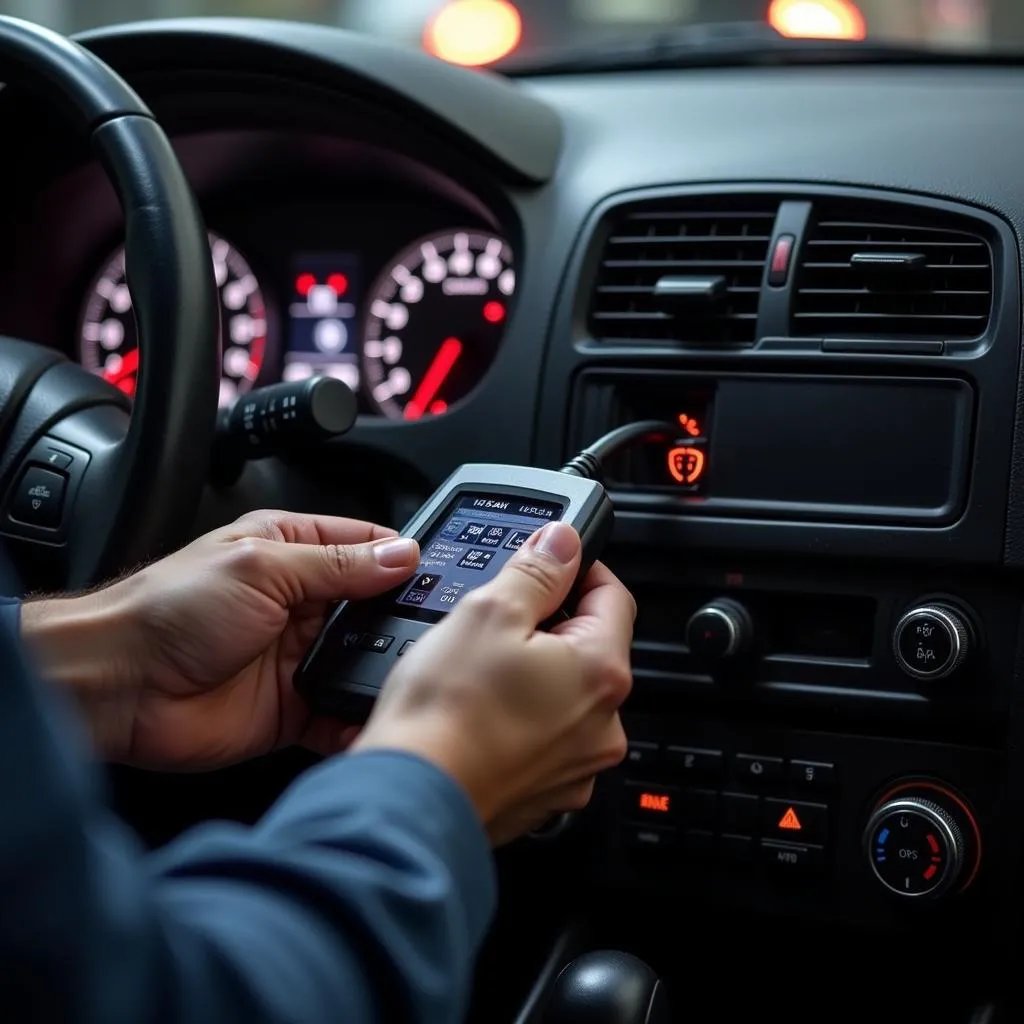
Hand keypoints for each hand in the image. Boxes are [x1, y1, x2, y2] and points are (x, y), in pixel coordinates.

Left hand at [22, 511, 419, 768]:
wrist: (117, 687)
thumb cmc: (168, 611)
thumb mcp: (262, 567)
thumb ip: (336, 564)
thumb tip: (400, 555)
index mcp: (291, 551)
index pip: (365, 545)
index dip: (402, 558)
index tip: (441, 574)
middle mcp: (300, 602)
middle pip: (373, 606)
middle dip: (402, 618)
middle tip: (438, 631)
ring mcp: (298, 655)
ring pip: (364, 659)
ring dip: (385, 667)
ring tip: (416, 674)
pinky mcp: (293, 706)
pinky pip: (339, 711)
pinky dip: (360, 717)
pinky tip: (379, 717)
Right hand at [353, 521, 634, 844]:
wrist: (409, 796)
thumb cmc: (445, 714)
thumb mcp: (488, 612)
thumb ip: (536, 570)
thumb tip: (563, 542)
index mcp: (602, 673)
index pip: (613, 596)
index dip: (578, 570)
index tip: (547, 563)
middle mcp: (604, 725)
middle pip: (589, 648)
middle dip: (549, 626)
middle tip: (496, 620)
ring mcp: (576, 765)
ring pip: (564, 694)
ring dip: (533, 674)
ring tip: (480, 671)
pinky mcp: (545, 793)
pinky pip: (542, 737)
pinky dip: (519, 719)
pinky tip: (480, 712)